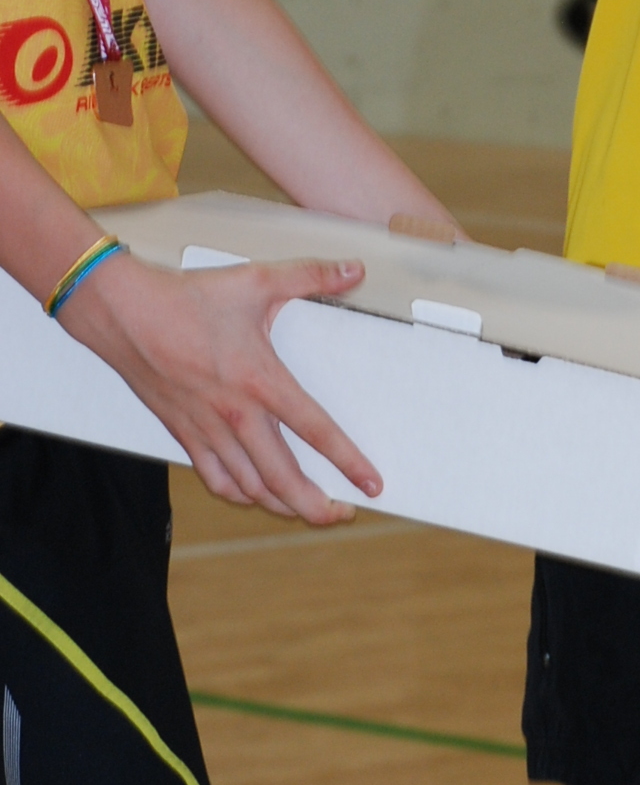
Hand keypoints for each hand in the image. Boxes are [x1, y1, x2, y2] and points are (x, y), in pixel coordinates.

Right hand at [62, 253, 382, 524]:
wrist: (123, 313)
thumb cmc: (188, 298)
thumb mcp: (256, 280)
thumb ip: (311, 276)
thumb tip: (355, 269)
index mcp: (260, 381)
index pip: (316, 430)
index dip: (348, 461)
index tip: (371, 484)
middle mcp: (236, 415)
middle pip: (283, 478)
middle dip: (317, 506)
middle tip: (342, 515)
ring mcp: (207, 429)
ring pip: (249, 487)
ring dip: (281, 505)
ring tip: (308, 510)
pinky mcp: (183, 433)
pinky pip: (214, 478)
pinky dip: (238, 493)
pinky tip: (255, 495)